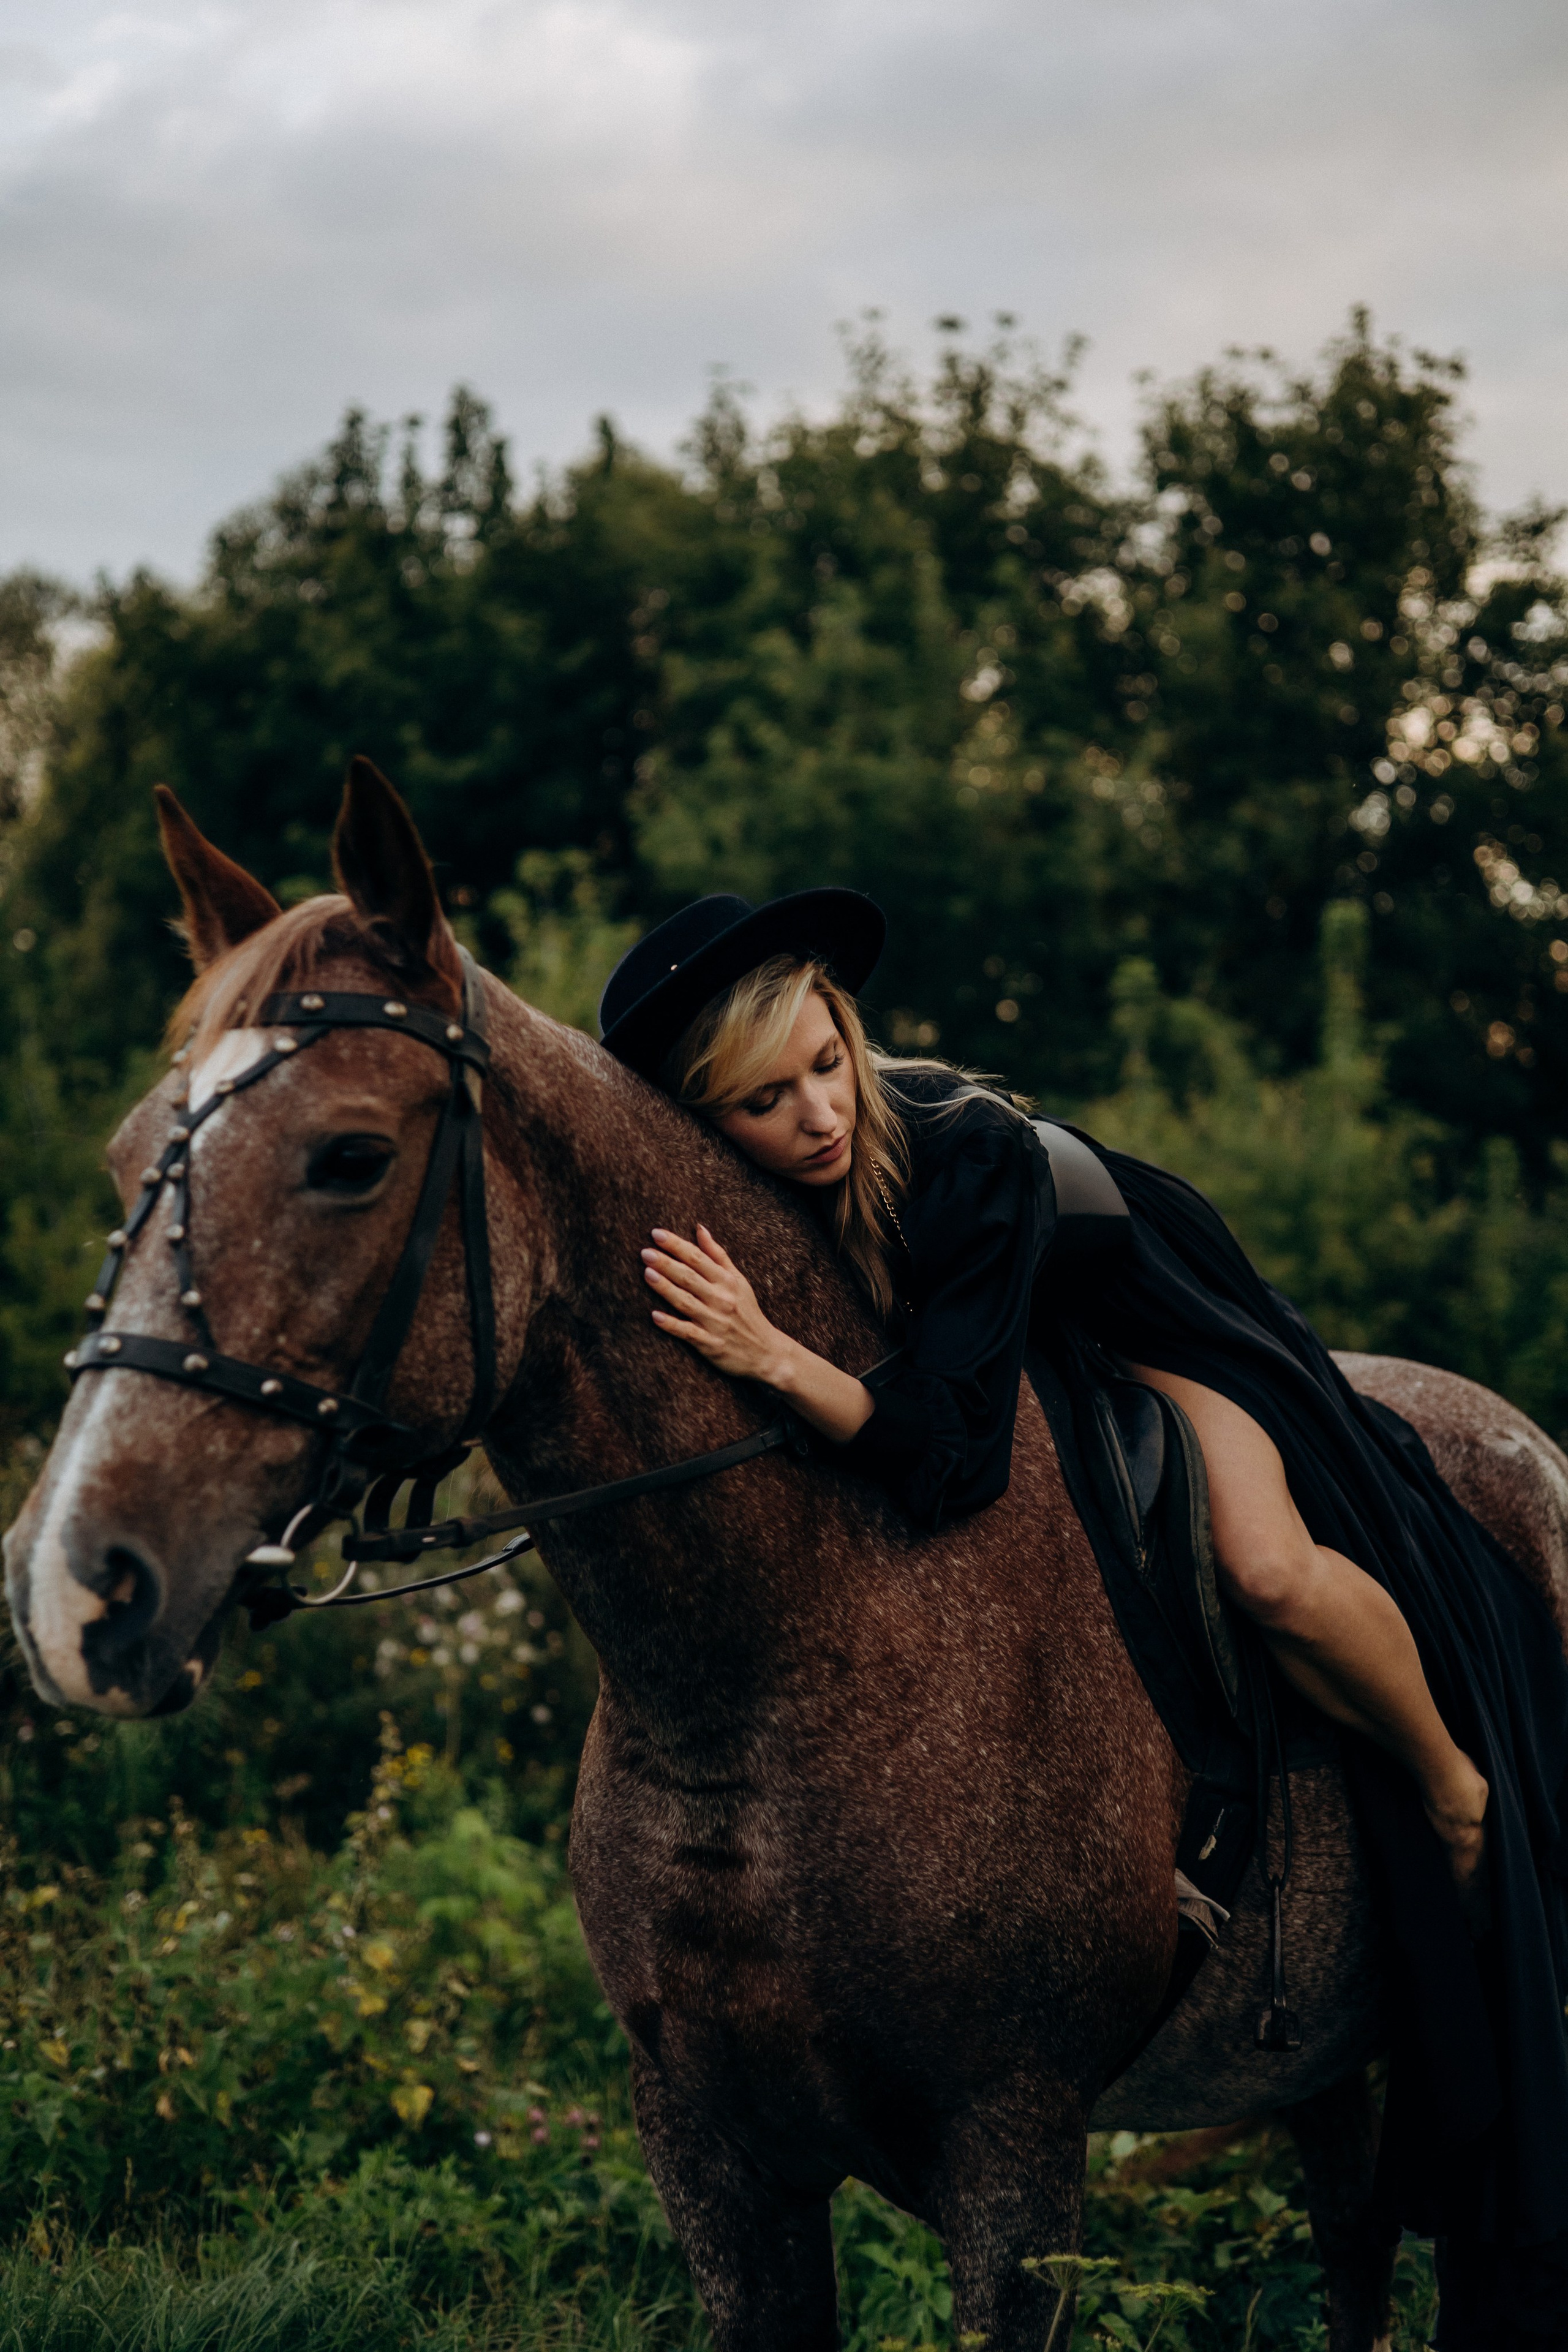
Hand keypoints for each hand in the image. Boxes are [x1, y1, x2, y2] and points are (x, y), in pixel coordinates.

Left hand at [642, 1226, 785, 1384]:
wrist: (766, 1352)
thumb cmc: (748, 1313)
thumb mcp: (738, 1281)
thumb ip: (718, 1255)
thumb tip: (700, 1228)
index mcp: (727, 1282)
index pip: (698, 1258)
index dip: (677, 1245)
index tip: (657, 1234)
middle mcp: (721, 1299)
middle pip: (690, 1277)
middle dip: (666, 1263)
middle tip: (645, 1252)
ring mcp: (715, 1322)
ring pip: (686, 1301)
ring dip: (666, 1288)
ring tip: (647, 1273)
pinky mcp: (710, 1344)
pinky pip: (688, 1332)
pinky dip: (672, 1324)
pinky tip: (655, 1316)